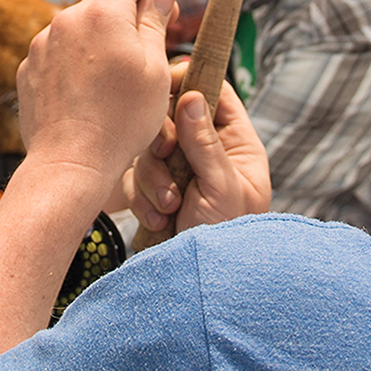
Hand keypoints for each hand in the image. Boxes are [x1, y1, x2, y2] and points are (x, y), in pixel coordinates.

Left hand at [17, 0, 176, 186]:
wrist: (70, 162)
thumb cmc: (122, 120)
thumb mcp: (155, 70)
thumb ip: (155, 23)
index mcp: (103, 14)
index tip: (163, 10)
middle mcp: (67, 20)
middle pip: (104, 2)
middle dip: (127, 20)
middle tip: (145, 57)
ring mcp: (42, 44)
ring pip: (81, 29)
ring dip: (100, 44)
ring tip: (114, 84)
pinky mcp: (29, 68)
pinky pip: (59, 53)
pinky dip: (77, 64)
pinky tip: (88, 96)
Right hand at [128, 77, 270, 231]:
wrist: (205, 286)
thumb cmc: (230, 238)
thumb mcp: (224, 188)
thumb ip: (205, 143)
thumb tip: (190, 96)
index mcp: (236, 144)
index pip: (215, 93)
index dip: (191, 84)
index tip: (166, 87)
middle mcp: (206, 154)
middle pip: (172, 118)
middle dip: (163, 142)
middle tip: (164, 155)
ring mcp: (178, 174)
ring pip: (148, 151)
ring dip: (153, 179)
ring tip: (169, 206)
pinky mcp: (155, 194)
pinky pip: (134, 181)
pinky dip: (142, 200)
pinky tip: (159, 221)